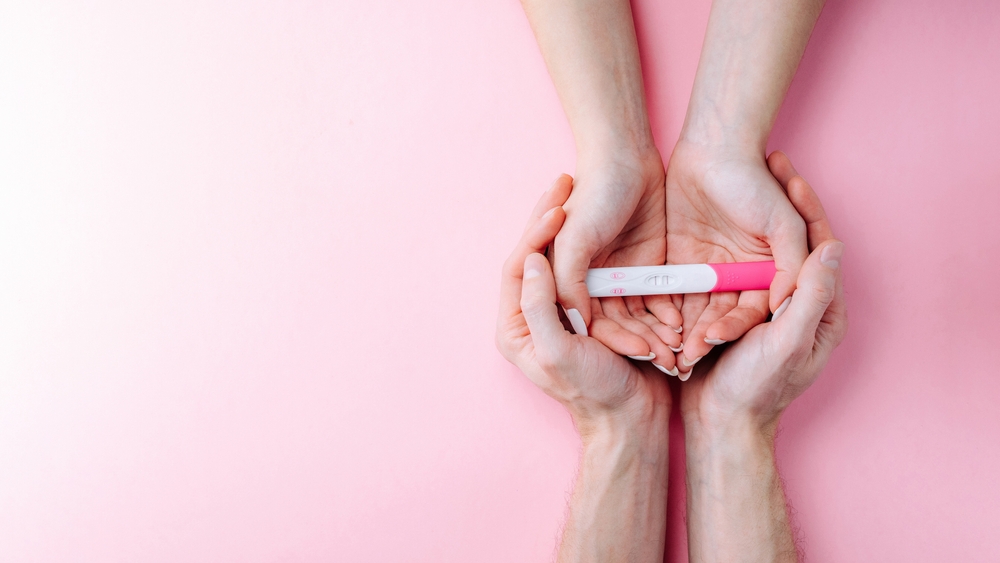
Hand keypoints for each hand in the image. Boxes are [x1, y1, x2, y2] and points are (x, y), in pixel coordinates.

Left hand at [497, 174, 671, 431]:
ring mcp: (559, 311)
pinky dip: (591, 242)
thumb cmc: (595, 391)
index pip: (517, 267)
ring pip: (559, 257)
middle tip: (565, 180)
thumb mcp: (560, 350)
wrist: (632, 418)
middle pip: (536, 255)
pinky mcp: (586, 311)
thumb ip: (539, 306)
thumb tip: (530, 259)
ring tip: (578, 187)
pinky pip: (583, 268)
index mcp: (515, 326)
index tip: (559, 205)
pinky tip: (603, 217)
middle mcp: (532, 315)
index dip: (535, 233)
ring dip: (569, 224)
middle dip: (549, 218)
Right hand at [552, 153, 683, 374]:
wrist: (625, 158)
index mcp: (568, 281)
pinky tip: (682, 327)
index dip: (614, 341)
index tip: (639, 354)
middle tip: (666, 361)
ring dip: (657, 335)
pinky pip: (659, 300)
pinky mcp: (649, 268)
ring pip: (640, 318)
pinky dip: (670, 315)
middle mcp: (594, 284)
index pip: (590, 323)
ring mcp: (623, 277)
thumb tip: (576, 325)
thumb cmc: (593, 196)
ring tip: (678, 352)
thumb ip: (569, 283)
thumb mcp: (574, 240)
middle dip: (641, 344)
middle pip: (617, 325)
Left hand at [647, 143, 807, 377]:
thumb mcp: (783, 223)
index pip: (751, 312)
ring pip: (694, 310)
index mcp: (767, 272)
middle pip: (720, 317)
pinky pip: (670, 292)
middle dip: (704, 337)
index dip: (733, 328)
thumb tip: (787, 305)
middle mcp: (737, 277)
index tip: (713, 342)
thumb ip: (791, 264)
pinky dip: (661, 310)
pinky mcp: (679, 262)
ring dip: (681, 331)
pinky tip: (649, 326)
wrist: (714, 149)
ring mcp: (706, 271)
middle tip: (684, 359)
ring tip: (666, 351)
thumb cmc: (754, 182)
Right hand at [678, 151, 846, 429]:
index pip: (818, 244)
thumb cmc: (758, 388)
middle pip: (788, 240)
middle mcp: (792, 300)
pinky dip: (720, 241)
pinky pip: (728, 267)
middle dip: (777, 199)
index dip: (806, 205)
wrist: (719, 423)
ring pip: (755, 248)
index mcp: (819, 308)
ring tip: (738, 177)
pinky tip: (709, 212)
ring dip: (745, 214)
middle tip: (765, 160)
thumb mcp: (789, 342)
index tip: (788, 171)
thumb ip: (810, 296)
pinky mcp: (732, 308)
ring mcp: (761, 303)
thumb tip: (833, 246)